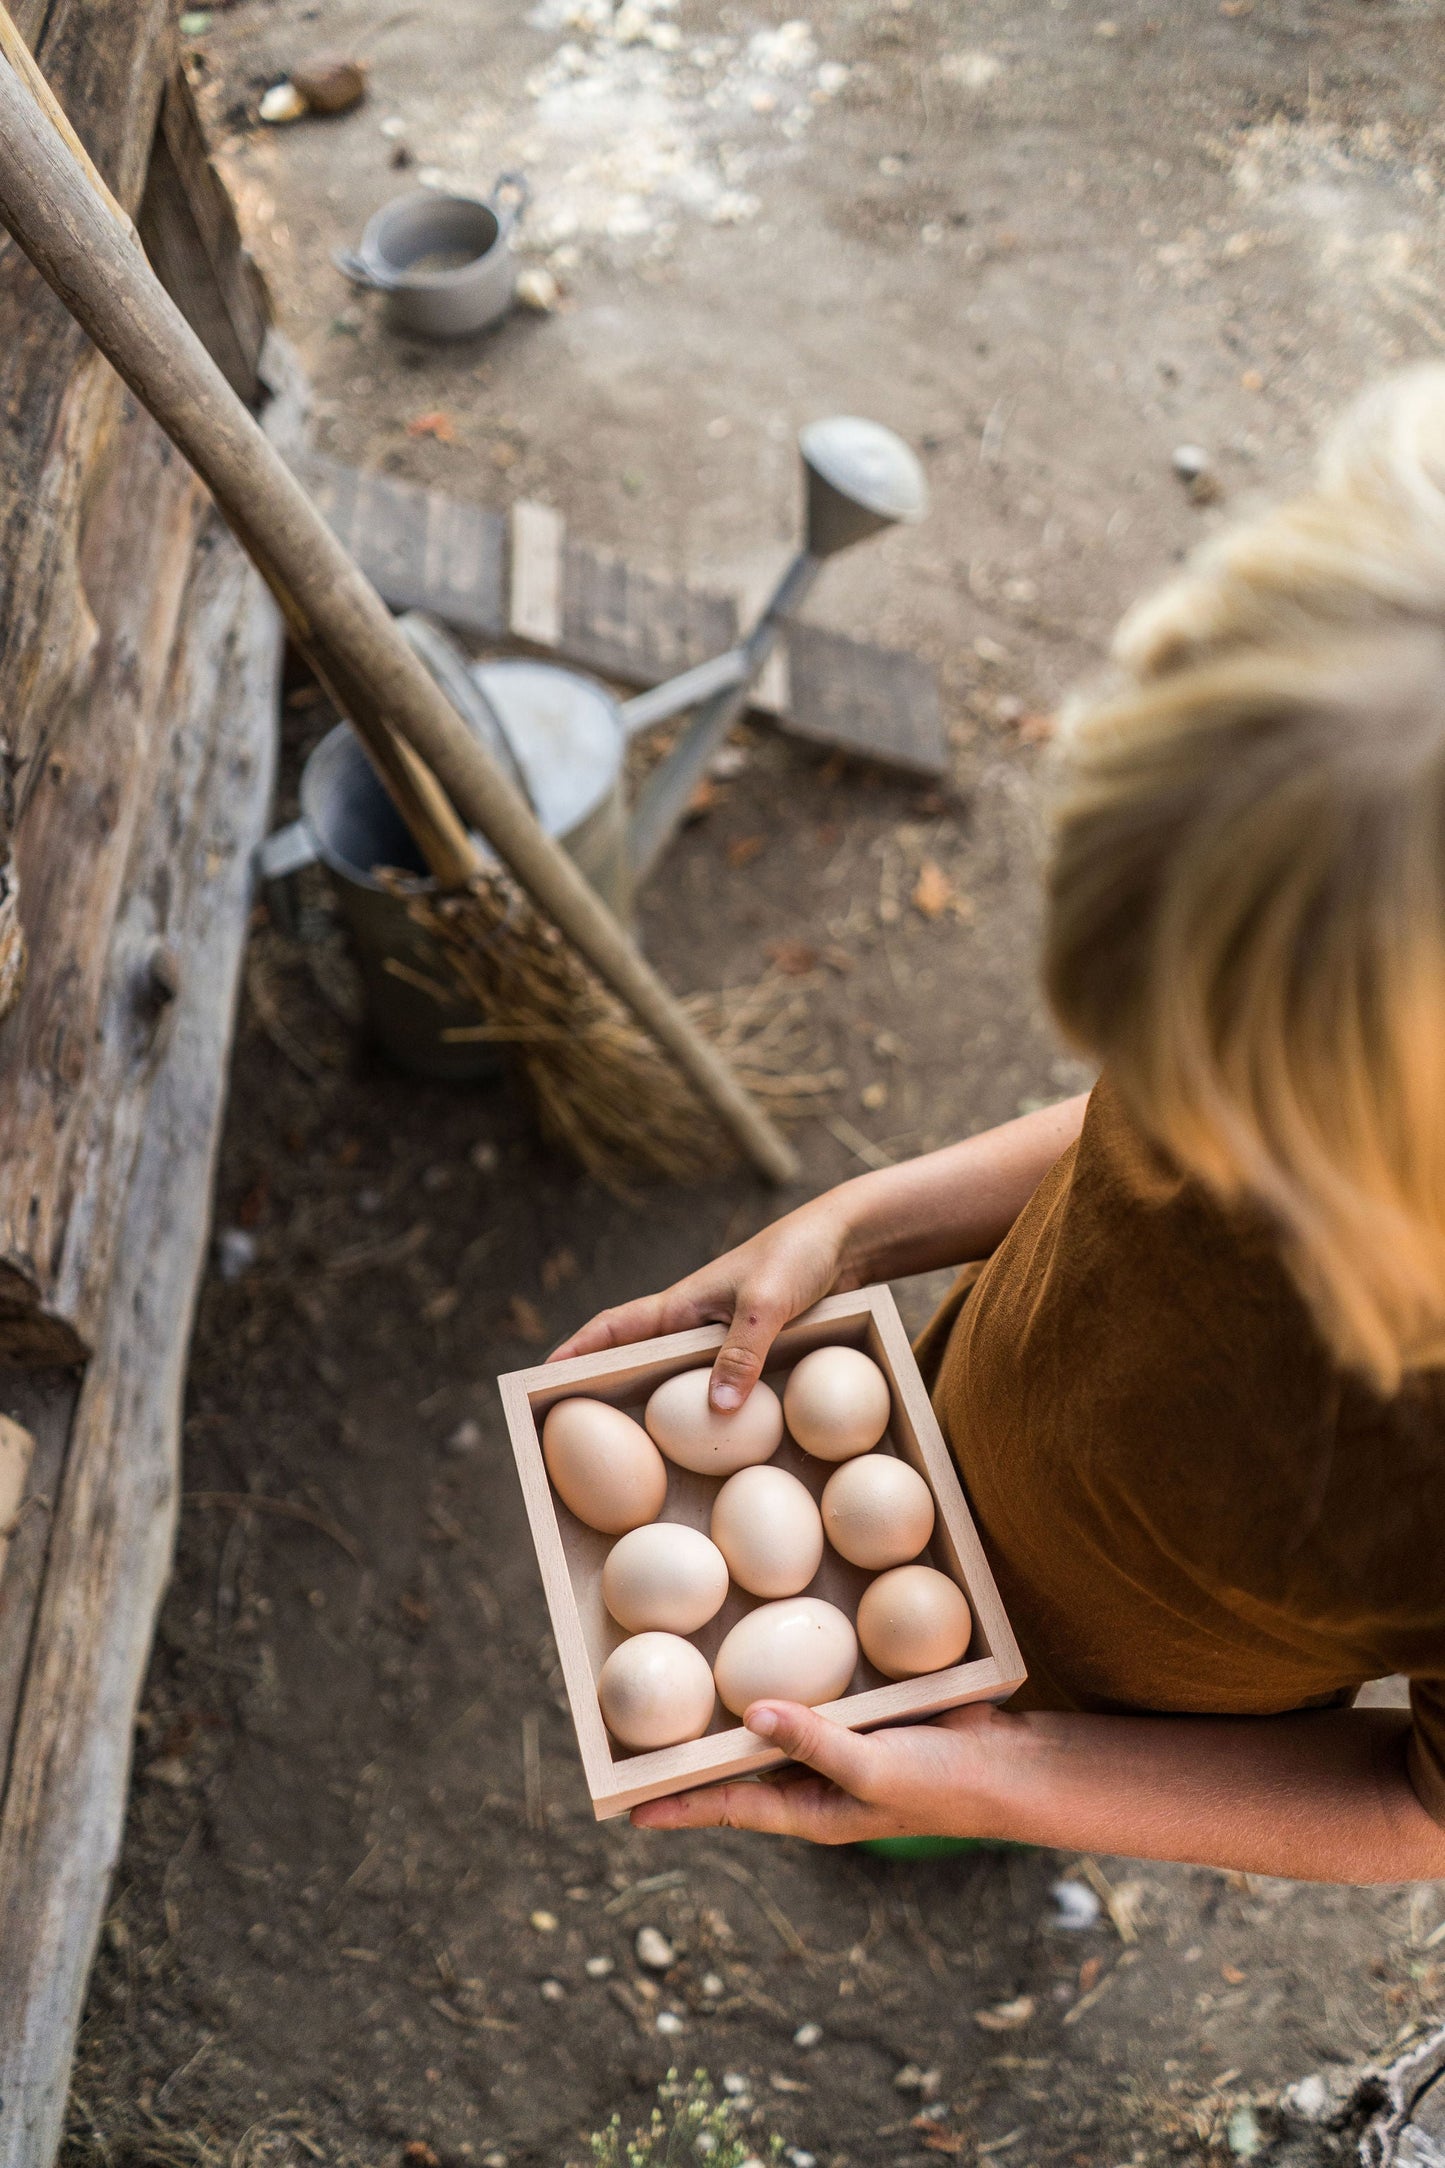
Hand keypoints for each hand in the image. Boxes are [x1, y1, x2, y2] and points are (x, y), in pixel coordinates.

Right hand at [548, 1195, 860, 1409]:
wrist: (846, 1241)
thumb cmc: (798, 1258)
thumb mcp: (768, 1305)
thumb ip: (742, 1352)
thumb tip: (716, 1410)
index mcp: (681, 1307)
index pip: (613, 1329)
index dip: (576, 1352)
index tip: (542, 1379)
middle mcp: (692, 1324)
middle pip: (635, 1360)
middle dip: (603, 1389)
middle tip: (575, 1432)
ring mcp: (720, 1338)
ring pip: (677, 1378)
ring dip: (655, 1406)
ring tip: (631, 1450)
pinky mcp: (752, 1349)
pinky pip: (718, 1383)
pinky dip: (705, 1409)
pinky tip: (712, 1439)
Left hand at [630, 1699, 1013, 1844]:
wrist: (1006, 1765)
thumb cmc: (940, 1783)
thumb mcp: (871, 1766)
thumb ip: (813, 1742)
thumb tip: (748, 1715)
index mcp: (812, 1810)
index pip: (731, 1808)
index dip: (681, 1807)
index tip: (629, 1809)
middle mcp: (816, 1782)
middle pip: (741, 1772)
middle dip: (695, 1763)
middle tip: (640, 1746)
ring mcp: (837, 1748)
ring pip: (772, 1733)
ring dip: (734, 1721)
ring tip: (682, 1702)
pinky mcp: (860, 1716)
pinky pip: (811, 1702)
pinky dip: (784, 1685)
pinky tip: (762, 1657)